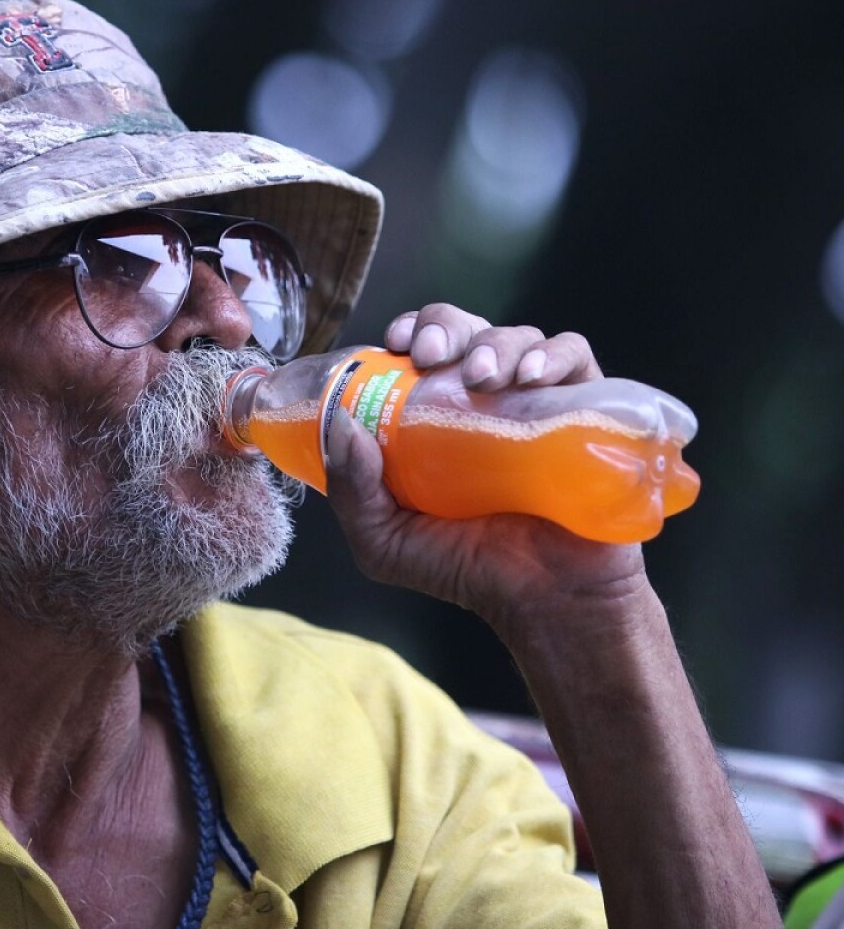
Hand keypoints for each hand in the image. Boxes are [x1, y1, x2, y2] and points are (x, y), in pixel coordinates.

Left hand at [325, 303, 649, 641]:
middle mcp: (482, 401)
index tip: (395, 344)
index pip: (419, 351)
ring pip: (516, 339)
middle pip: (464, 332)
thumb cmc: (465, 569)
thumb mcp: (385, 541)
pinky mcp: (586, 410)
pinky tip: (531, 378)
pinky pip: (574, 359)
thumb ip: (353, 492)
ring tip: (481, 378)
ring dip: (495, 343)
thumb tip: (341, 425)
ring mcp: (535, 403)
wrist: (547, 601)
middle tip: (430, 356)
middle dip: (444, 327)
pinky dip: (553, 356)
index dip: (407, 333)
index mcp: (433, 417)